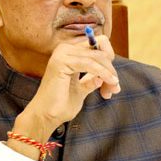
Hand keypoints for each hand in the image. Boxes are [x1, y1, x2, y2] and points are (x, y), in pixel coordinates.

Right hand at [10, 34, 119, 152]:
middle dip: (111, 70)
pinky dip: (103, 73)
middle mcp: (64, 49)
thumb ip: (93, 78)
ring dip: (109, 73)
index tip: (113, 79)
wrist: (46, 116)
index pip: (98, 44)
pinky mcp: (62, 61)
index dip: (109, 60)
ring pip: (98, 57)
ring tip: (112, 90)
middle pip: (100, 50)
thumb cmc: (61, 104)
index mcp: (69, 52)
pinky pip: (90, 64)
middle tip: (114, 88)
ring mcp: (62, 53)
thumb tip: (110, 75)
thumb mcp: (83, 88)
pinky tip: (110, 83)